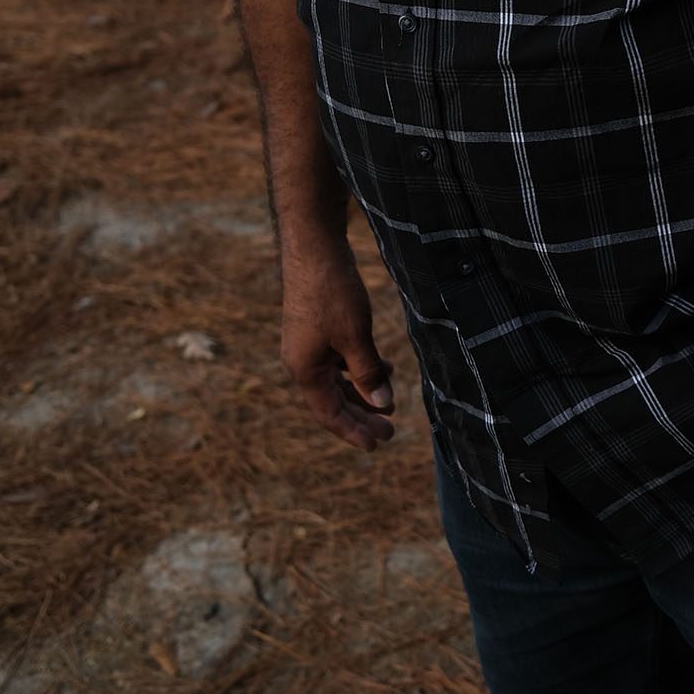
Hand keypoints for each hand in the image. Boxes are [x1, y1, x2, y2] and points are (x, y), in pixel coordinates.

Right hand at [280, 240, 395, 450]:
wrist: (314, 249)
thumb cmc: (332, 293)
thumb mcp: (355, 337)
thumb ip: (367, 372)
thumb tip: (382, 403)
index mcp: (304, 370)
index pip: (329, 414)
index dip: (354, 431)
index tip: (378, 444)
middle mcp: (302, 362)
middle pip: (333, 401)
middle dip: (362, 416)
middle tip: (391, 430)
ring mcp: (308, 345)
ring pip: (338, 380)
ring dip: (364, 392)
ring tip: (391, 403)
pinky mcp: (318, 329)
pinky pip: (339, 360)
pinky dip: (360, 368)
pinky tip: (385, 367)